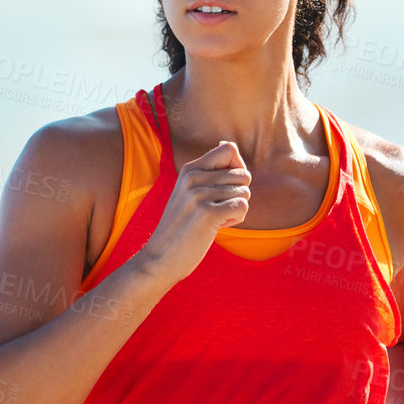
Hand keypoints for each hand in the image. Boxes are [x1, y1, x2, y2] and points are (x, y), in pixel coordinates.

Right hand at [142, 142, 250, 281]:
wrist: (159, 258)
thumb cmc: (181, 226)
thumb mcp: (188, 191)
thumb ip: (208, 170)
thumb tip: (227, 144)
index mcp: (189, 169)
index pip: (229, 149)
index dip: (237, 168)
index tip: (226, 186)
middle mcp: (193, 178)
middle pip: (243, 175)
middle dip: (237, 194)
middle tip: (216, 210)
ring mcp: (199, 195)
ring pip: (245, 193)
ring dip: (235, 209)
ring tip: (213, 220)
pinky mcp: (208, 214)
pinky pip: (242, 207)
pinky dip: (236, 219)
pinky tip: (216, 227)